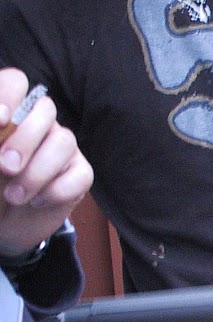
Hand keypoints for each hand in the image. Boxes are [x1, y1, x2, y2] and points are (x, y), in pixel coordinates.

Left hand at [0, 68, 92, 255]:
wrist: (2, 225)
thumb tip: (2, 121)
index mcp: (10, 113)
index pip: (16, 81)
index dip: (9, 95)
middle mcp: (38, 124)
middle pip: (46, 110)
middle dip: (24, 141)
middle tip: (4, 167)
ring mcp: (62, 148)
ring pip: (65, 142)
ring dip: (37, 172)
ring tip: (15, 196)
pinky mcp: (79, 174)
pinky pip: (80, 174)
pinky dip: (56, 191)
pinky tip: (37, 201)